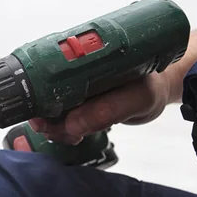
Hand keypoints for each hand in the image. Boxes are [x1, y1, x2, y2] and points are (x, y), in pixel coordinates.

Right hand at [29, 72, 173, 143]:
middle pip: (43, 94)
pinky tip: (74, 135)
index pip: (47, 74)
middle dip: (44, 118)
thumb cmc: (150, 89)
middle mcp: (73, 72)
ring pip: (49, 110)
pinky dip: (62, 130)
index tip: (40, 118)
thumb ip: (109, 110)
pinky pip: (59, 118)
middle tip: (58, 132)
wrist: (157, 92)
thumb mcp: (139, 99)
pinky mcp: (76, 103)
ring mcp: (73, 88)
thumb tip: (71, 124)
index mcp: (84, 60)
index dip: (39, 97)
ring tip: (72, 136)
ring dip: (54, 128)